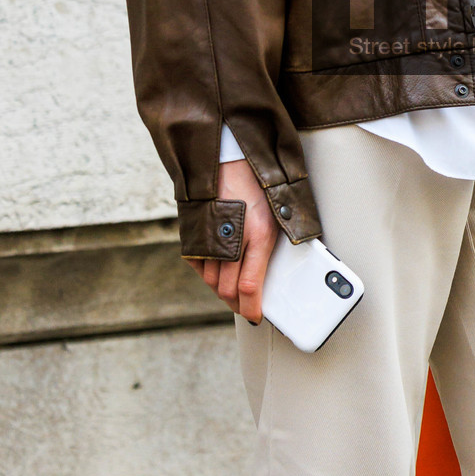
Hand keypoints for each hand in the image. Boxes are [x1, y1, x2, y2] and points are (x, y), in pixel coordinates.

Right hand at [197, 158, 277, 323]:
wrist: (225, 159)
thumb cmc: (257, 185)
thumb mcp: (277, 212)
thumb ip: (276, 242)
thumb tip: (281, 270)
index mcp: (258, 233)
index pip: (250, 286)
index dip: (252, 308)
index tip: (257, 316)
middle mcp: (230, 239)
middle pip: (228, 289)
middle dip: (238, 304)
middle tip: (246, 307)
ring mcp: (208, 237)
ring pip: (212, 281)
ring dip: (223, 290)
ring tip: (234, 290)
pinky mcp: (193, 234)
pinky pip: (198, 266)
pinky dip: (208, 273)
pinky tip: (218, 271)